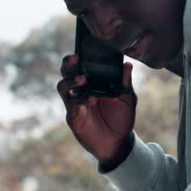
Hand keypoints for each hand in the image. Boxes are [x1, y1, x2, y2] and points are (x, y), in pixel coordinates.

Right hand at [56, 55, 137, 169]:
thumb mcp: (127, 99)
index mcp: (93, 82)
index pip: (81, 65)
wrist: (118, 143)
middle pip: (66, 72)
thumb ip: (125, 83)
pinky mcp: (74, 117)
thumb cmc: (121, 118)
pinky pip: (70, 106)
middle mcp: (80, 90)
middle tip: (76, 58)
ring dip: (71, 81)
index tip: (82, 47)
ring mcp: (75, 103)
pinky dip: (78, 100)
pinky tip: (88, 100)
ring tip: (83, 80)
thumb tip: (127, 64)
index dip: (78, 55)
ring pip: (63, 87)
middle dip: (68, 64)